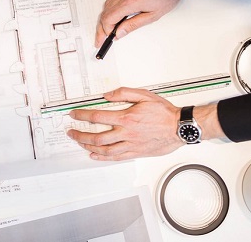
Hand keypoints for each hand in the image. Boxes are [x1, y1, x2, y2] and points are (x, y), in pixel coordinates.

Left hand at [67, 88, 182, 160]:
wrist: (179, 127)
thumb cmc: (164, 112)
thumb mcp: (144, 95)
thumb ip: (124, 93)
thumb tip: (107, 95)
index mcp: (126, 118)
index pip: (97, 117)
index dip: (82, 116)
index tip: (74, 114)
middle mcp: (126, 133)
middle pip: (97, 136)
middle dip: (80, 135)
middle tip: (71, 133)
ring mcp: (130, 145)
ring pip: (104, 149)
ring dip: (89, 146)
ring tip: (80, 143)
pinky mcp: (136, 153)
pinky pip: (116, 157)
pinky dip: (103, 157)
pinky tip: (95, 155)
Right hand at [95, 0, 211, 46]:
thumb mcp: (153, 15)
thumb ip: (133, 24)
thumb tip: (119, 33)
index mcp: (130, 2)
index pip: (109, 19)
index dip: (104, 31)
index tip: (105, 39)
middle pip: (105, 12)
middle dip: (101, 27)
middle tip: (101, 38)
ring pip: (107, 4)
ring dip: (105, 18)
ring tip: (107, 29)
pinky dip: (110, 8)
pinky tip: (114, 15)